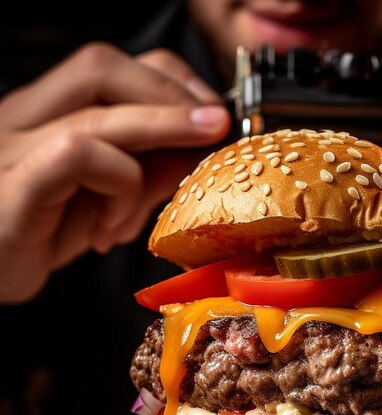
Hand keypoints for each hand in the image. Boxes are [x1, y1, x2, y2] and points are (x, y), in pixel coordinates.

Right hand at [0, 43, 229, 302]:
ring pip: (97, 114)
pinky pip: (77, 159)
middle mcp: (24, 117)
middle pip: (101, 67)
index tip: (211, 113)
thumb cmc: (40, 236)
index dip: (168, 80)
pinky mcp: (13, 186)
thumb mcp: (104, 201)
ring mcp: (13, 148)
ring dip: (163, 133)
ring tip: (194, 162)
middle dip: (173, 95)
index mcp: (45, 112)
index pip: (109, 64)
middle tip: (215, 128)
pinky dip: (118, 187)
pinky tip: (116, 225)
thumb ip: (146, 174)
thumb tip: (198, 155)